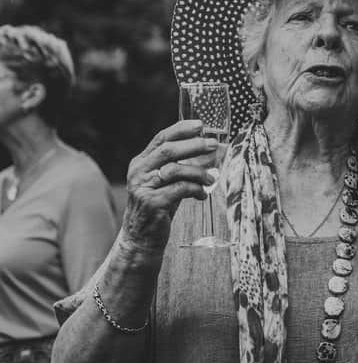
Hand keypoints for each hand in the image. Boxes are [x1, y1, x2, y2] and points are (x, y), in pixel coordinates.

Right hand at [121, 120, 217, 257]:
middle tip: (213, 144)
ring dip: (198, 172)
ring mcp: (143, 187)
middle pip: (168, 151)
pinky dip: (195, 189)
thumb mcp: (166, 182)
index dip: (181, 129)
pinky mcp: (152, 203)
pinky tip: (202, 195)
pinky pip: (180, 190)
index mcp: (141, 162)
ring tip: (211, 178)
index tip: (200, 125)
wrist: (141, 238)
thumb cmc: (159, 206)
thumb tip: (210, 152)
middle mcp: (139, 172)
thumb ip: (181, 166)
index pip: (161, 138)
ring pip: (175, 170)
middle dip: (194, 145)